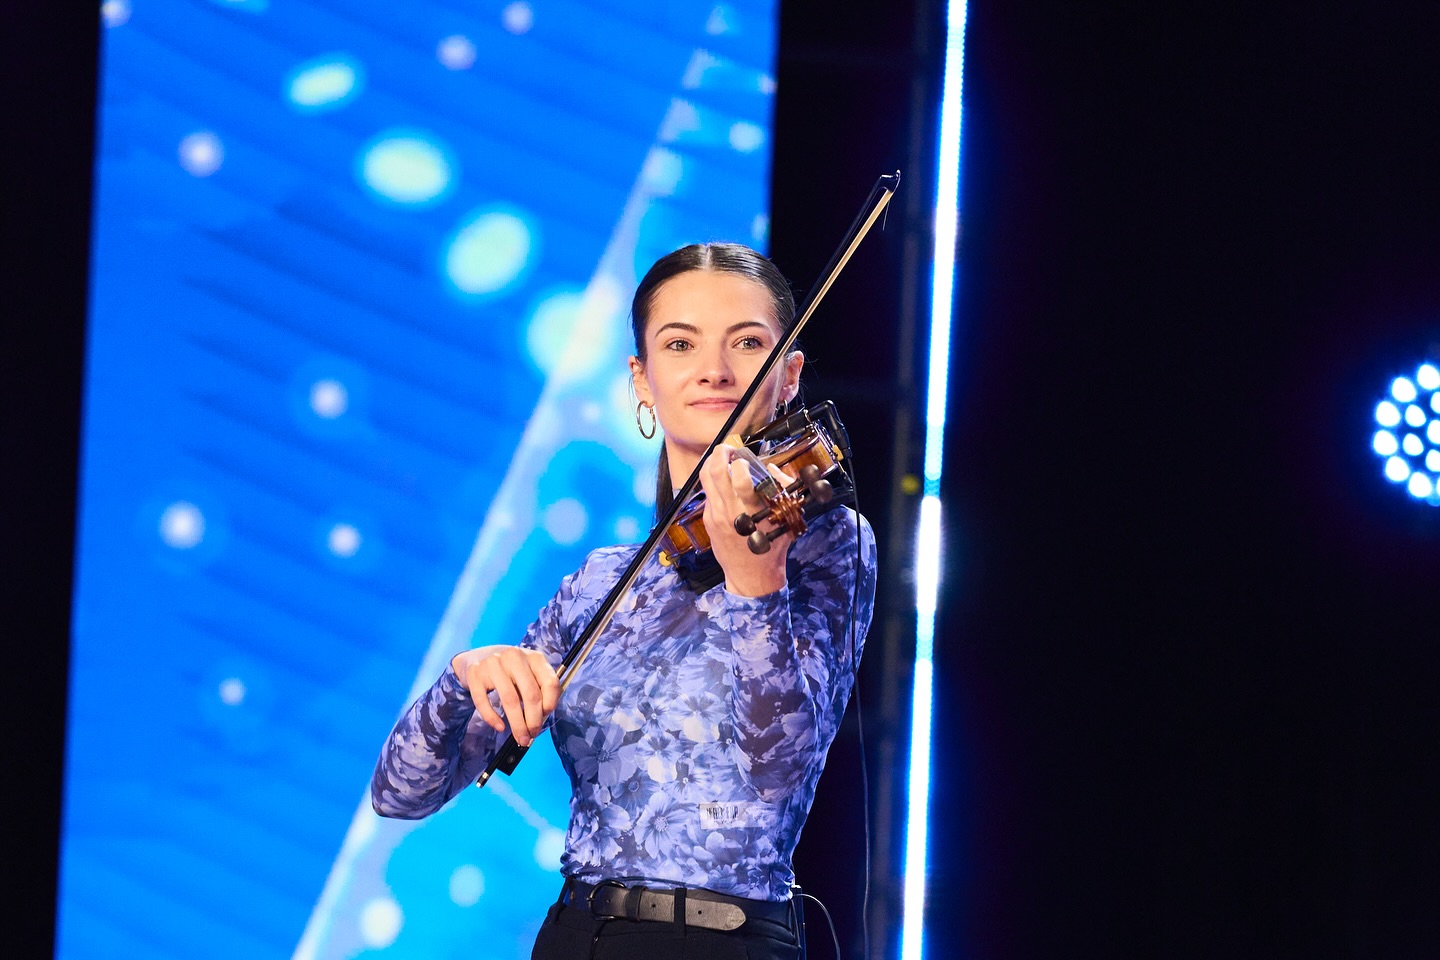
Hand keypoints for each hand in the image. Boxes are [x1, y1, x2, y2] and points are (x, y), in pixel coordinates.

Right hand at [450, 646, 560, 746]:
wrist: (478, 657)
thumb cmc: (510, 671)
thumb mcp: (529, 674)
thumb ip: (538, 691)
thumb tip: (542, 718)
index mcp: (534, 658)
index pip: (550, 682)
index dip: (551, 703)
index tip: (546, 717)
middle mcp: (515, 657)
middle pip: (531, 694)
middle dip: (534, 720)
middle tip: (533, 735)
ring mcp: (493, 664)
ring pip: (510, 699)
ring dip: (517, 724)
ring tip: (521, 738)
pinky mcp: (475, 674)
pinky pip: (484, 701)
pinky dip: (493, 718)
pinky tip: (500, 727)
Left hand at [699, 444, 794, 596]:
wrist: (751, 576)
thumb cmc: (773, 548)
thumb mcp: (786, 521)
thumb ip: (782, 492)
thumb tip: (770, 468)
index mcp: (751, 512)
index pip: (739, 479)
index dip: (740, 462)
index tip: (745, 458)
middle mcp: (729, 512)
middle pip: (715, 472)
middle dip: (720, 453)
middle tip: (728, 448)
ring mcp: (715, 516)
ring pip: (705, 479)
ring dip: (712, 462)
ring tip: (722, 457)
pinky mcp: (707, 520)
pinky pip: (708, 493)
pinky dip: (714, 482)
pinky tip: (723, 482)